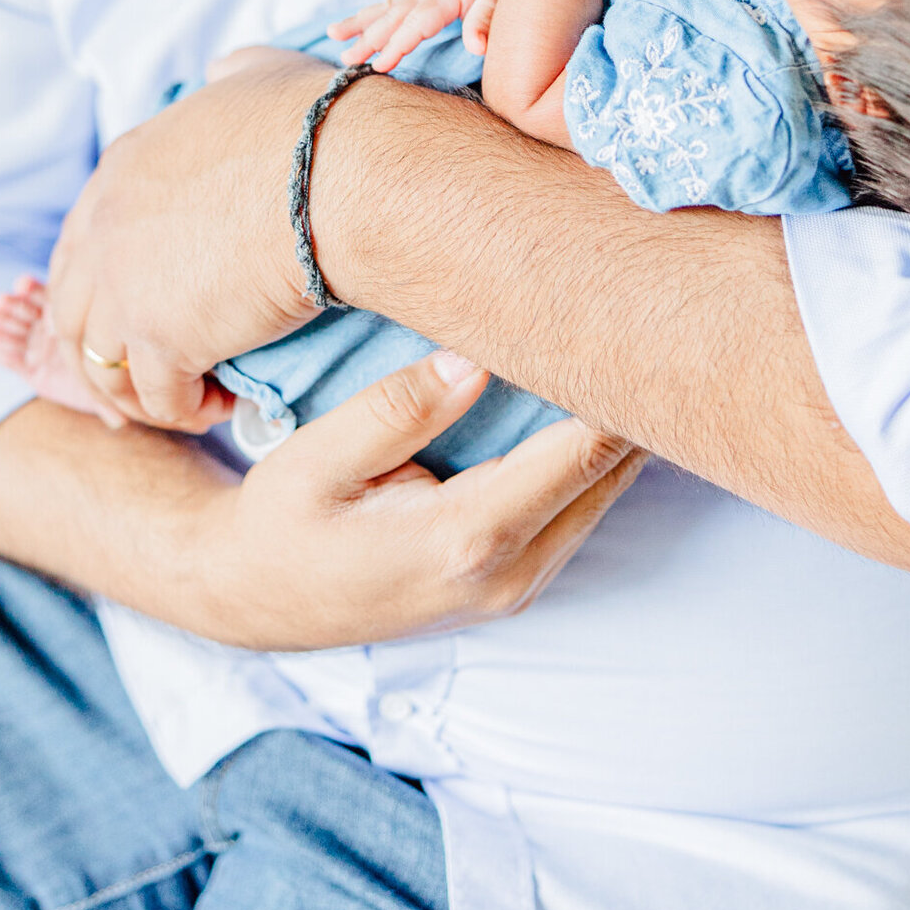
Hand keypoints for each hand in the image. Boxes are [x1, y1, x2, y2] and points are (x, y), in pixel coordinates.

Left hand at [45, 50, 343, 430]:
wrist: (343, 176)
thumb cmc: (319, 124)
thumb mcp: (258, 73)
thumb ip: (229, 75)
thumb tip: (223, 70)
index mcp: (123, 167)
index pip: (80, 243)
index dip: (103, 285)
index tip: (141, 310)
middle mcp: (106, 226)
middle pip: (72, 310)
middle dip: (104, 347)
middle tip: (150, 370)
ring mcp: (125, 285)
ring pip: (98, 364)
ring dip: (138, 389)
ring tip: (187, 395)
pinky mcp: (161, 338)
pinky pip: (155, 398)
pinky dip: (183, 409)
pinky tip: (220, 403)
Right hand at [194, 347, 644, 648]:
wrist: (256, 596)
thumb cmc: (282, 520)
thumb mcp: (317, 459)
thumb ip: (397, 409)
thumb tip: (475, 358)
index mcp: (466, 540)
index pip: (578, 454)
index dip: (615, 385)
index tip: (638, 317)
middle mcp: (508, 574)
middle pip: (612, 477)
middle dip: (633, 398)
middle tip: (653, 313)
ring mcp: (516, 587)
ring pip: (604, 496)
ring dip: (621, 428)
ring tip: (632, 340)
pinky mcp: (512, 582)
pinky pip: (579, 511)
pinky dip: (594, 458)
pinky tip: (593, 398)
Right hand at [329, 0, 534, 68]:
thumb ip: (485, 21)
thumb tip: (476, 48)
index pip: (415, 25)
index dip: (397, 46)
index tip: (379, 65)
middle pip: (392, 18)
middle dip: (368, 39)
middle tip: (346, 60)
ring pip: (386, 8)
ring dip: (360, 23)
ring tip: (333, 35)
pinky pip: (391, 4)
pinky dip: (371, 14)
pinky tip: (354, 25)